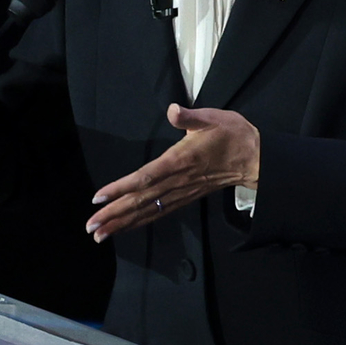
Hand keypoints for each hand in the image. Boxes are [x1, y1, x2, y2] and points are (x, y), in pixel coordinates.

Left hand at [87, 104, 261, 240]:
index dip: (121, 188)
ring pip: (147, 211)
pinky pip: (158, 213)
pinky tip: (123, 229)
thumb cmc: (232, 134)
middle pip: (141, 200)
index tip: (98, 197)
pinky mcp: (185, 198)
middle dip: (114, 214)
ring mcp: (181, 193)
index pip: (145, 177)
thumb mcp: (213, 118)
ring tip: (98, 234)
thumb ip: (190, 116)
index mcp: (179, 161)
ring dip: (122, 223)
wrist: (256, 158)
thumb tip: (173, 110)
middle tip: (90, 227)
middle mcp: (177, 181)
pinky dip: (138, 222)